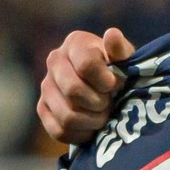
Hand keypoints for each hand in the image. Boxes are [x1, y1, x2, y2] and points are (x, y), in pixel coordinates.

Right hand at [38, 27, 134, 144]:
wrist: (110, 89)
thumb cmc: (120, 71)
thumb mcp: (126, 59)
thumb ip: (121, 50)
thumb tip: (112, 35)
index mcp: (75, 43)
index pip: (86, 65)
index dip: (106, 81)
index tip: (115, 85)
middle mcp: (54, 61)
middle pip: (73, 91)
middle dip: (99, 102)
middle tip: (110, 103)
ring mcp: (46, 86)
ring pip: (67, 115)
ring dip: (92, 121)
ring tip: (103, 114)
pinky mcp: (43, 109)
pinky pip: (60, 131)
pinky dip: (81, 134)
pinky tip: (92, 126)